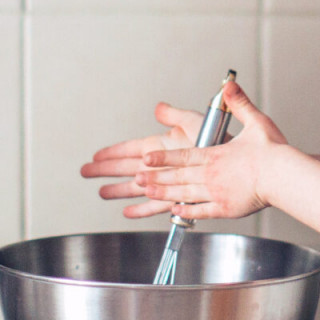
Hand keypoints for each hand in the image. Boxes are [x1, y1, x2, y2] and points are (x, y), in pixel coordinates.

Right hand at [80, 97, 218, 218]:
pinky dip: (142, 208)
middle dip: (106, 170)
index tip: (97, 154)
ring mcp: (168, 180)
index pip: (130, 149)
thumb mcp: (193, 122)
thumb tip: (158, 108)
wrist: (233, 161)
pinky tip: (128, 212)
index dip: (113, 152)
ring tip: (102, 192)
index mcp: (162, 146)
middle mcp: (162, 164)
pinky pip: (156, 205)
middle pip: (127, 167)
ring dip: (119, 190)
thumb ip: (174, 116)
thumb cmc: (218, 139)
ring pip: (137, 187)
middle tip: (85, 171)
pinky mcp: (177, 196)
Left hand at [130, 81, 287, 221]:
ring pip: (184, 194)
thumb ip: (240, 104)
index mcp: (217, 154)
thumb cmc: (275, 152)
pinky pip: (200, 211)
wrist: (287, 177)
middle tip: (137, 178)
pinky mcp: (226, 208)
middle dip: (156, 177)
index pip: (184, 155)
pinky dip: (186, 212)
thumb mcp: (257, 122)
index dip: (163, 157)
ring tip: (148, 192)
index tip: (146, 157)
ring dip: (164, 193)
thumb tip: (229, 86)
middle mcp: (212, 175)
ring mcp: (217, 193)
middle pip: (178, 176)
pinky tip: (175, 212)